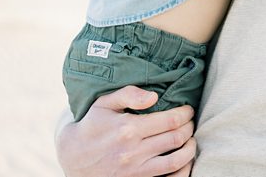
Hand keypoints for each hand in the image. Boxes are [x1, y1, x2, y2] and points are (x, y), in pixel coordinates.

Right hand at [56, 87, 195, 176]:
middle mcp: (134, 150)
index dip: (184, 113)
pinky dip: (183, 168)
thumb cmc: (92, 125)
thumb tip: (154, 96)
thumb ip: (128, 94)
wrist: (75, 157)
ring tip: (190, 139)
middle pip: (176, 138)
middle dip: (189, 127)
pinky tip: (184, 158)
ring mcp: (137, 169)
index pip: (169, 120)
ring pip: (177, 159)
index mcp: (128, 128)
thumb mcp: (104, 103)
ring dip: (190, 147)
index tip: (187, 109)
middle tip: (190, 121)